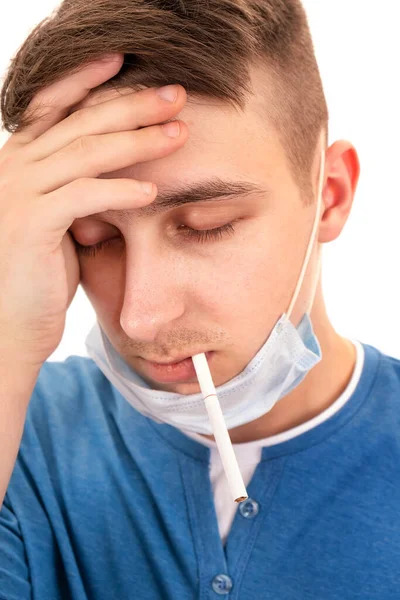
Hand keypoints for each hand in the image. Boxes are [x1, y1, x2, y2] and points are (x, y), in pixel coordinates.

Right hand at [0, 54, 187, 367]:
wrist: (11, 325)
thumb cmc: (39, 275)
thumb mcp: (59, 221)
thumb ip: (78, 189)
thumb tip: (121, 171)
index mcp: (21, 161)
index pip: (55, 105)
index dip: (88, 78)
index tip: (127, 61)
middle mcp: (14, 167)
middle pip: (80, 122)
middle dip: (131, 104)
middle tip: (176, 95)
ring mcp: (18, 192)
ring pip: (86, 152)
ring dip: (138, 141)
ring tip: (180, 135)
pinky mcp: (31, 223)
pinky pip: (84, 195)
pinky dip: (120, 191)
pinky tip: (152, 191)